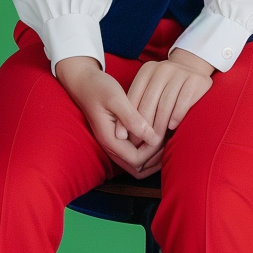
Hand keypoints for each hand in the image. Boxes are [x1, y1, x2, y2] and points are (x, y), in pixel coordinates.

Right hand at [55, 56, 166, 178]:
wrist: (84, 82)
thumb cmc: (99, 87)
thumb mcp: (116, 98)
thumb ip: (131, 118)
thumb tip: (150, 137)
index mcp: (110, 139)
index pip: (136, 160)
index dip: (152, 152)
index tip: (161, 134)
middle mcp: (111, 146)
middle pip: (137, 169)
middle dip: (155, 159)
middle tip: (168, 141)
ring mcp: (113, 144)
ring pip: (136, 165)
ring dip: (152, 158)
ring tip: (165, 141)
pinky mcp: (117, 139)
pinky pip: (133, 154)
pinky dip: (147, 151)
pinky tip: (156, 137)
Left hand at [118, 48, 214, 151]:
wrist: (194, 68)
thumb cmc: (166, 87)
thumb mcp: (149, 90)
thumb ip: (136, 107)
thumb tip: (120, 135)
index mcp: (147, 70)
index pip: (134, 97)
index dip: (129, 119)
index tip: (127, 137)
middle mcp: (162, 69)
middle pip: (149, 102)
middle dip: (144, 126)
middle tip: (142, 142)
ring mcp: (180, 73)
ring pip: (165, 104)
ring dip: (159, 125)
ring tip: (156, 140)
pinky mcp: (196, 80)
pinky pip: (183, 102)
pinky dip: (176, 116)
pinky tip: (172, 127)